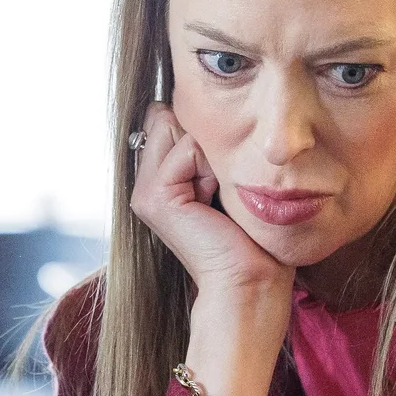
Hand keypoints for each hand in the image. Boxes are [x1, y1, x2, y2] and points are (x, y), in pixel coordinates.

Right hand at [128, 103, 292, 395]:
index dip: (204, 137)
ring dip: (212, 155)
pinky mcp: (155, 197)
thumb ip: (204, 149)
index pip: (171, 119)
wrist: (249, 284)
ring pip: (180, 129)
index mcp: (158, 180)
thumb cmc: (250, 239)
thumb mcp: (225, 181)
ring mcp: (144, 191)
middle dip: (206, 142)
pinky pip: (188, 148)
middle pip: (171, 119)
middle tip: (219, 190)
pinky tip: (215, 201)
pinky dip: (213, 169)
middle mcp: (144, 184)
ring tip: (218, 196)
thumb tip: (191, 111)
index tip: (220, 181)